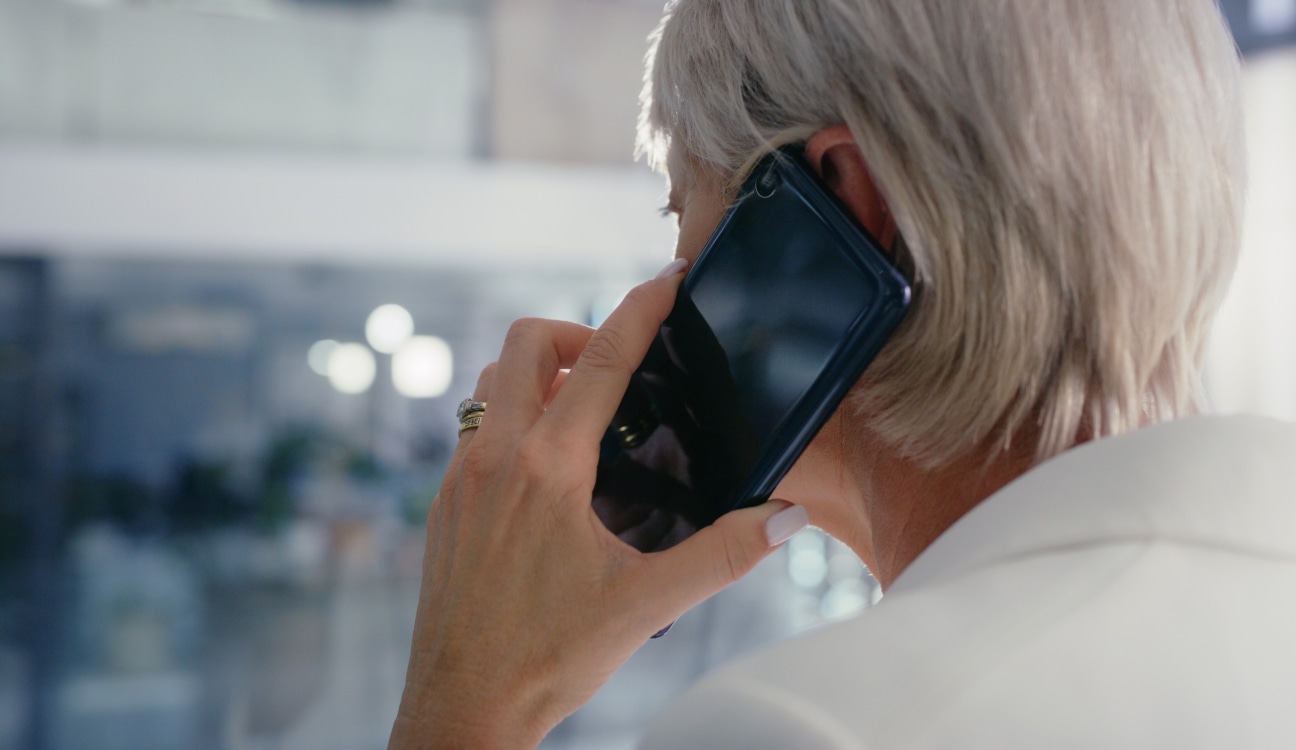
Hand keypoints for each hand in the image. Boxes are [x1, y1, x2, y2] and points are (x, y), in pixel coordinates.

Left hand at [388, 260, 809, 748]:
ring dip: (536, 373)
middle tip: (617, 366)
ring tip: (584, 410)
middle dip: (576, 332)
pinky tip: (545, 466)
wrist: (461, 708)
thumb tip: (785, 517)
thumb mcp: (647, 606)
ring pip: (489, 383)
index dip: (640, 310)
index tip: (666, 279)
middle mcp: (494, 460)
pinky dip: (511, 417)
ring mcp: (459, 479)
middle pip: (525, 343)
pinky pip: (473, 428)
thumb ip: (724, 555)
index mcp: (548, 471)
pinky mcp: (442, 505)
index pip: (600, 362)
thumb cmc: (546, 659)